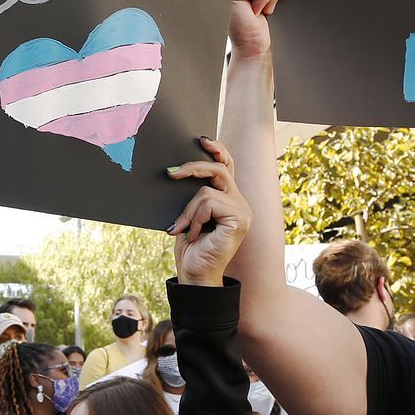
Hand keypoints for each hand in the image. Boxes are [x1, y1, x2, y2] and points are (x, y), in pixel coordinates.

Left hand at [165, 137, 251, 286]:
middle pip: (219, 168)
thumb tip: (178, 170)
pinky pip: (208, 202)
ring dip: (188, 211)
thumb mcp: (189, 214)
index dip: (218, 150)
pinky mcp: (240, 219)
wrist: (195, 274)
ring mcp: (243, 210)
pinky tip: (195, 235)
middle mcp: (240, 202)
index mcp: (230, 199)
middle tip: (171, 174)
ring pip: (206, 190)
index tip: (202, 140)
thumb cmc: (191, 247)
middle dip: (193, 167)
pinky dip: (194, 218)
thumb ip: (194, 194)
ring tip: (184, 229)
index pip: (227, 166)